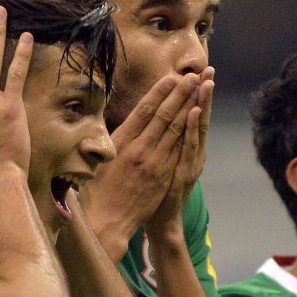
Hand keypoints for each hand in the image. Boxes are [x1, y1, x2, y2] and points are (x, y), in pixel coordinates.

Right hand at [78, 73, 200, 255]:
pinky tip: (197, 118)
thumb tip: (117, 127)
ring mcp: (153, 162)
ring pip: (175, 129)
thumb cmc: (96, 191)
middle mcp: (138, 149)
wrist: (106, 221)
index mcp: (119, 142)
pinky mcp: (163, 175)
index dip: (159, 92)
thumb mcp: (97, 160)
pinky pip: (179, 149)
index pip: (143, 110)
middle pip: (163, 115)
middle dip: (180, 93)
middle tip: (193, 75)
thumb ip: (110, 142)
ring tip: (200, 89)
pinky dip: (189, 131)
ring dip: (189, 106)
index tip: (171, 77)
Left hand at [146, 66, 214, 236]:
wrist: (161, 220)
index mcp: (184, 146)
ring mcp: (189, 162)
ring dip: (201, 105)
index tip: (199, 71)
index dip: (195, 93)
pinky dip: (192, 130)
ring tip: (205, 84)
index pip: (190, 114)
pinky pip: (188, 147)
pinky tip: (194, 113)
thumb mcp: (160, 160)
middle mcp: (191, 152)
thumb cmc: (157, 189)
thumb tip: (159, 118)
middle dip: (203, 92)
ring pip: (197, 129)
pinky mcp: (183, 173)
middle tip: (209, 69)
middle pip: (198, 117)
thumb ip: (164, 141)